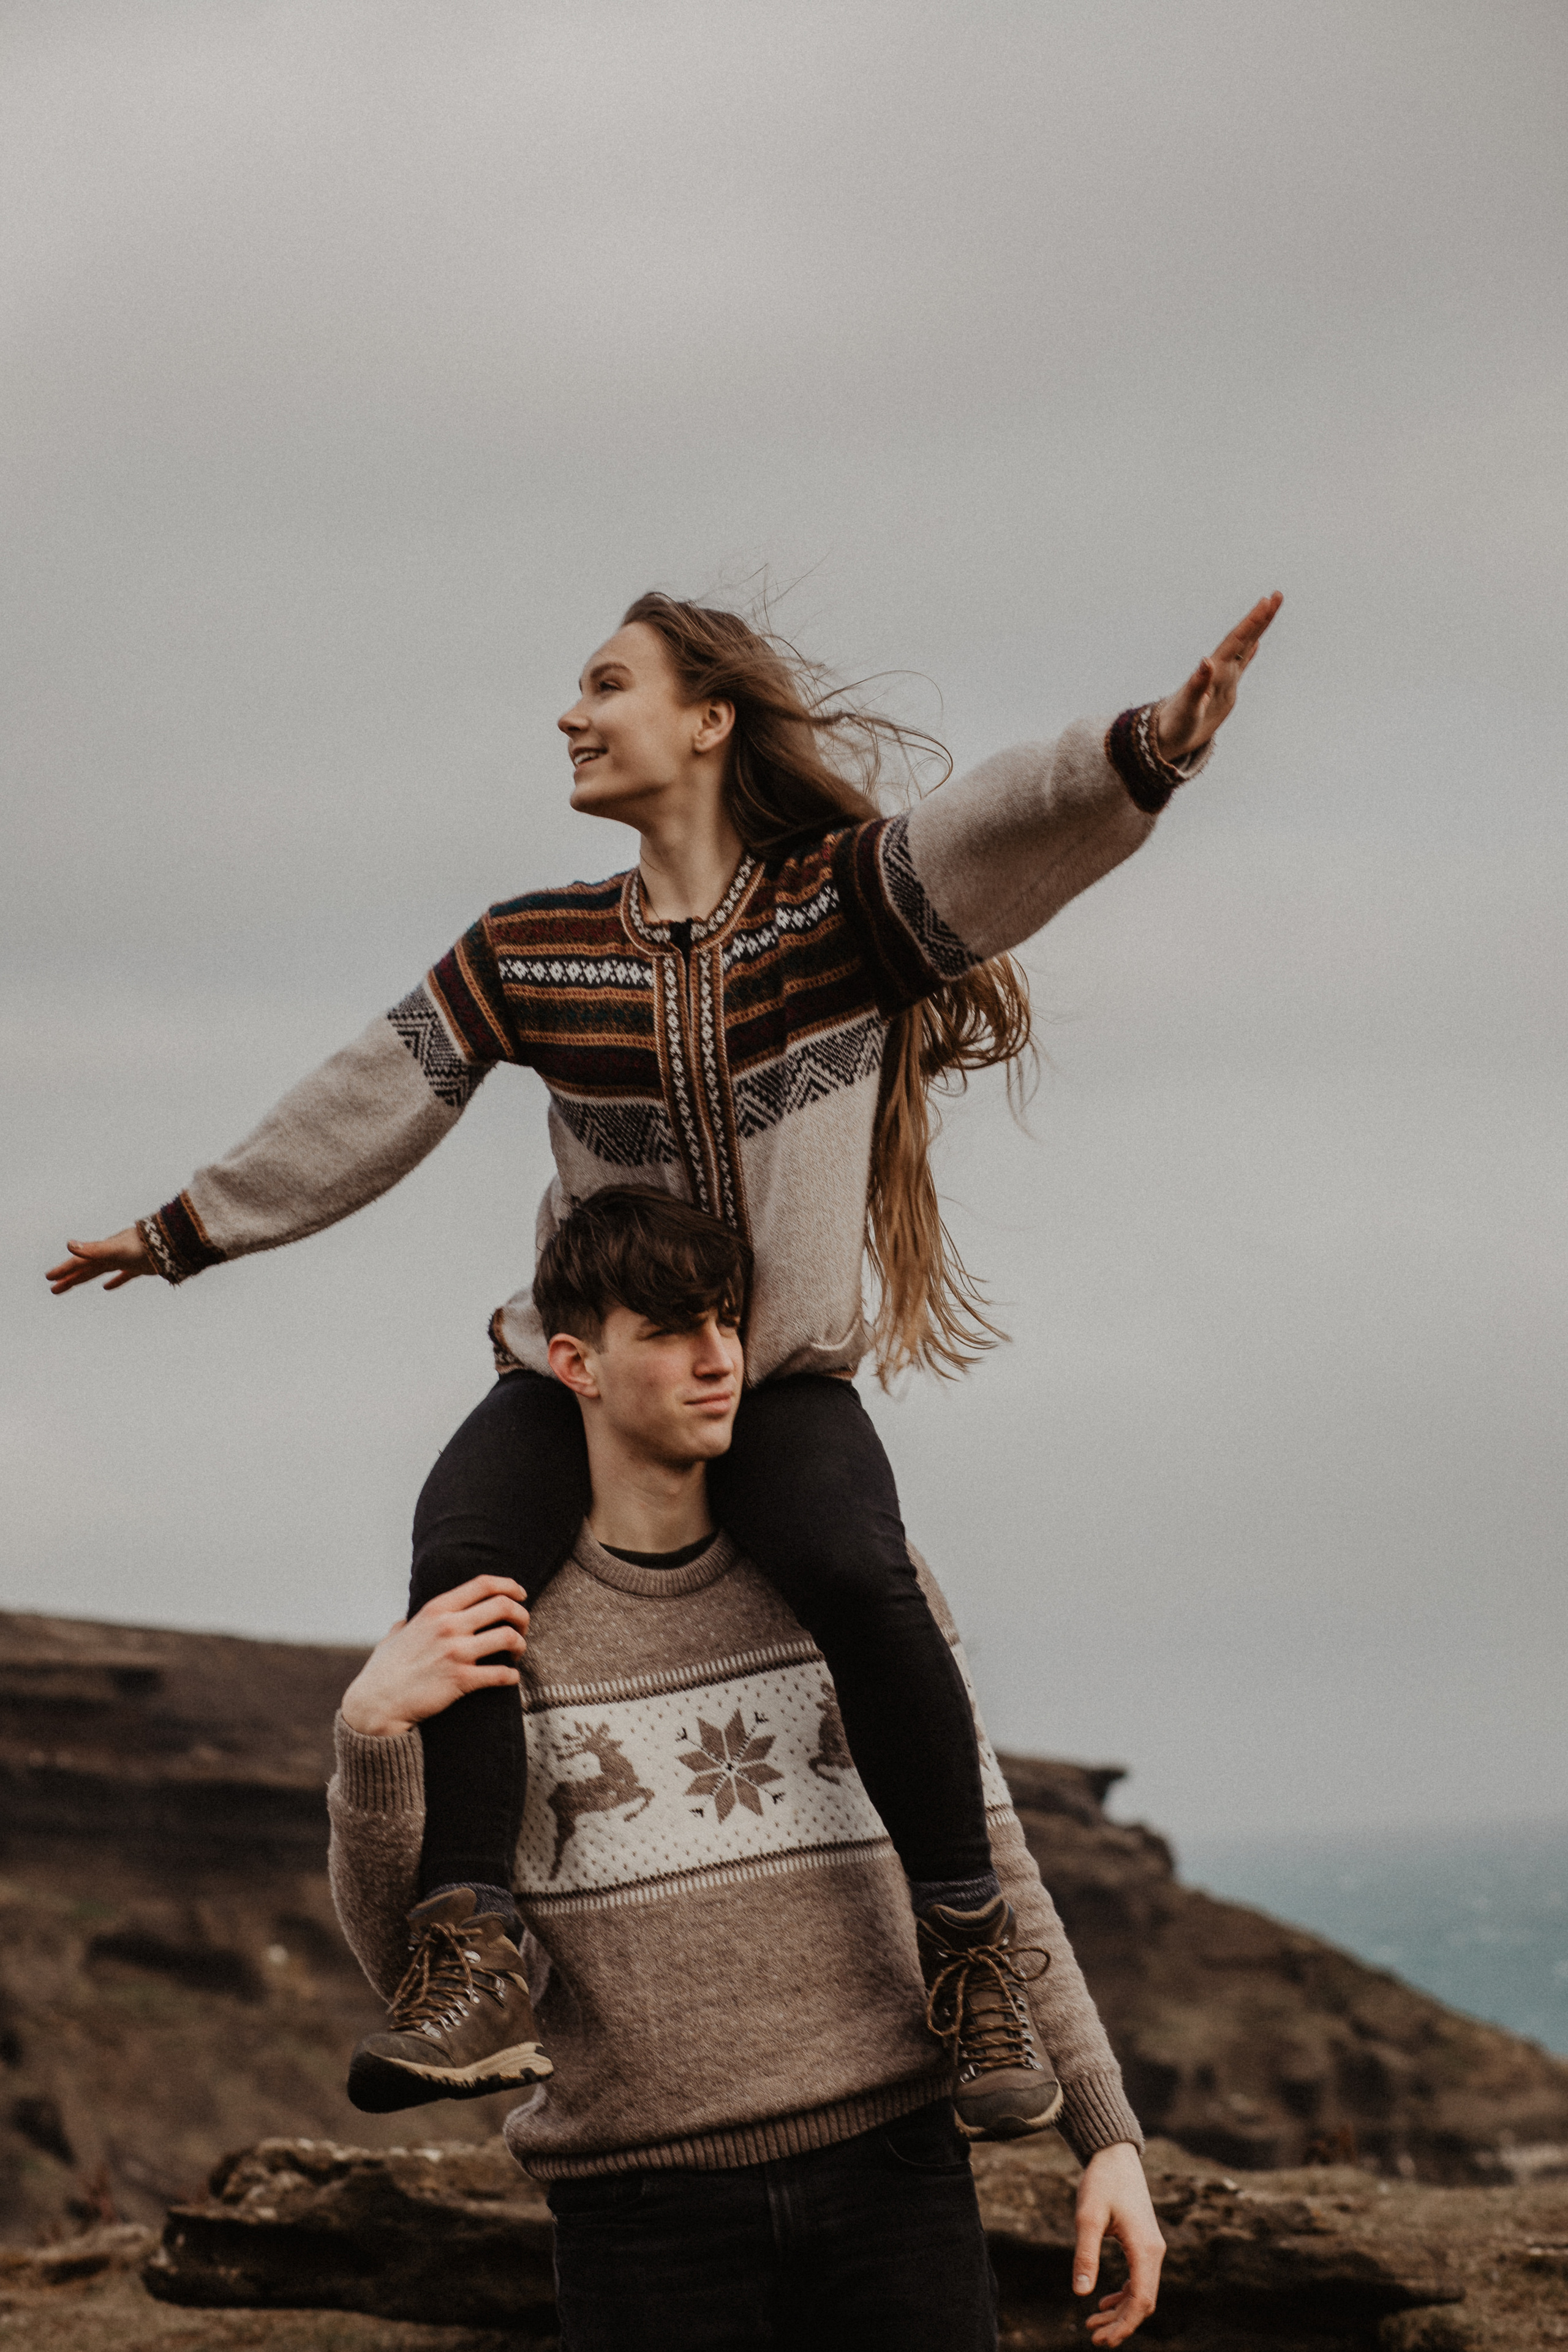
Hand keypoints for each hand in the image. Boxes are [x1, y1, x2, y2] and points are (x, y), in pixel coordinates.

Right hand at [47, 1227, 153, 1294]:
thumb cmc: (142, 1245)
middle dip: (69, 1278)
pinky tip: (107, 1287)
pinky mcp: (139, 1266)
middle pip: (86, 1269)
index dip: (64, 1270)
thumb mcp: (115, 1249)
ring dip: (85, 1278)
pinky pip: (123, 1275)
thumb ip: (94, 1249)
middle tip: (53, 1289)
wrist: (171, 1242)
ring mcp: (125, 1260)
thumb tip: (69, 1244)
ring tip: (71, 1285)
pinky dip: (114, 1281)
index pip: (79, 1262)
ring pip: (100, 1271)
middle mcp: (112, 1255)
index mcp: (104, 1252)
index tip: (49, 1278)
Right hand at [340, 1577, 530, 1738]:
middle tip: (522, 1628)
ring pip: (508, 1637)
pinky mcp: (460, 1680)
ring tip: (516, 1653)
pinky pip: (501, 1674)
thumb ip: (406, 1625)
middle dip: (521, 1615)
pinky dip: (512, 1676)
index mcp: (436, 1609)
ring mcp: (455, 1652)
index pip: (483, 1584)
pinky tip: (510, 1678)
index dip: (509, 1586)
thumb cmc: (384, 1671)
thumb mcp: (394, 1637)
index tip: (520, 1595)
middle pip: (503, 1606)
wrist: (376, 1704)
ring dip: (520, 1644)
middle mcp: (448, 1626)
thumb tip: (406, 1622)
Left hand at [1073, 2142, 1164, 2345]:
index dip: (1124, 2325)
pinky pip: (1139, 2279)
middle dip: (1120, 2324)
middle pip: (1143, 2302)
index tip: (1102, 2340)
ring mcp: (1151, 2248)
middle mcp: (1154, 2251)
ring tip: (1093, 2325)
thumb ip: (1085, 2254)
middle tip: (1093, 2338)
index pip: (1141, 2300)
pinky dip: (1124, 2295)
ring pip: (1141, 2293)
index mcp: (1145, 2248)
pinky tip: (1104, 2302)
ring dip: (1121, 2312)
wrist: (1115, 2155)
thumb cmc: (1101, 2182)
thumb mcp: (1087, 2217)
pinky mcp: (1144, 2243)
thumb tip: (1080, 2293)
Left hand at [1153, 591, 1281, 760]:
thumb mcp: (1187, 706)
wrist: (1166, 737)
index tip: (1266, 602)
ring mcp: (1223, 679)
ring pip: (1245, 648)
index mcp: (1214, 671)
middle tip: (1277, 595)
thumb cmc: (1174, 724)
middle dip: (1260, 618)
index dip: (1251, 622)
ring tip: (1270, 609)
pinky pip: (1241, 666)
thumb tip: (1206, 660)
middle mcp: (1220, 670)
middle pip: (1243, 638)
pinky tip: (1256, 644)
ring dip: (1258, 630)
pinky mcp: (1225, 690)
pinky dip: (1249, 654)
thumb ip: (1197, 684)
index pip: (1236, 641)